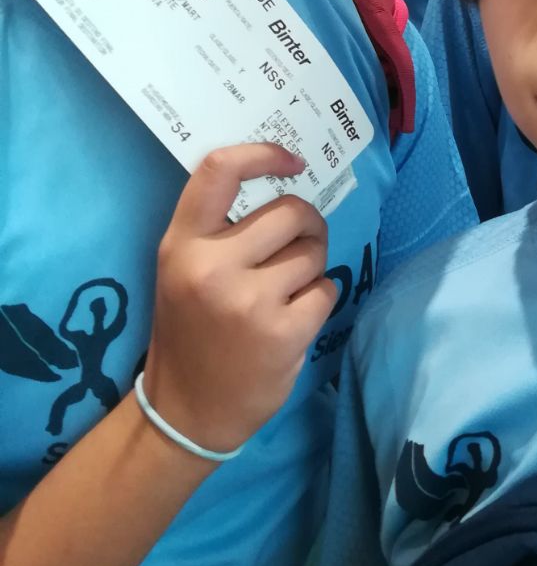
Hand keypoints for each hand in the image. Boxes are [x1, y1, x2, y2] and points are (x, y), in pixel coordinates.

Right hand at [142, 143, 333, 453]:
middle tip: (298, 247)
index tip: (292, 161)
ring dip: (310, 268)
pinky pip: (326, 290)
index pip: (220, 171)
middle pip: (290, 211)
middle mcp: (211, 266)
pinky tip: (291, 321)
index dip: (263, 153)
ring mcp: (248, 300)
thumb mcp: (183, 271)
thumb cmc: (191, 330)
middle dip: (306, 226)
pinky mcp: (282, 332)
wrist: (187, 411)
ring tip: (284, 294)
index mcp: (181, 244)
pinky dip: (317, 302)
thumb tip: (284, 180)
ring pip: (313, 252)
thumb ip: (219, 230)